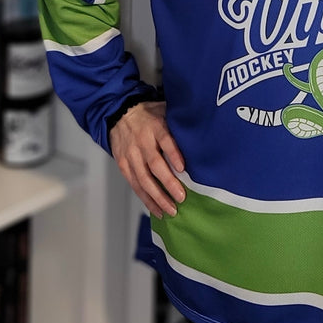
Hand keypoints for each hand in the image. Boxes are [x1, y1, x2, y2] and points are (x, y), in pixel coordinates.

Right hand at [109, 100, 185, 218]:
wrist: (120, 114)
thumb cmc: (149, 115)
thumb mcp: (165, 112)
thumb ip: (178, 125)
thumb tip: (202, 138)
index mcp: (156, 126)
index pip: (165, 140)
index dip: (174, 154)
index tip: (183, 168)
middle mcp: (142, 141)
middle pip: (155, 164)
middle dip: (168, 183)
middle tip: (181, 198)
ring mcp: (131, 154)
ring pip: (143, 179)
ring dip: (157, 197)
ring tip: (171, 210)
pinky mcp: (123, 165)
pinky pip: (135, 185)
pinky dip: (145, 199)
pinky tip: (156, 209)